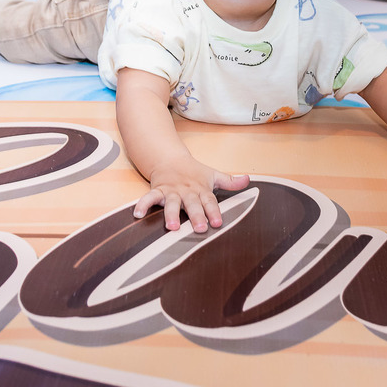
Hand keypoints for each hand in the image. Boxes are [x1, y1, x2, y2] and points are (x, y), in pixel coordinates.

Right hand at [132, 155, 250, 232]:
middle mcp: (187, 191)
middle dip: (196, 215)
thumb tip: (249, 179)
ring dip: (171, 214)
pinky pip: (149, 198)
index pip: (210, 201)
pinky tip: (138, 215)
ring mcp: (171, 191)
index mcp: (201, 189)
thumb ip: (230, 181)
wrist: (170, 158)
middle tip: (200, 228)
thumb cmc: (194, 172)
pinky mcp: (157, 191)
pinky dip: (143, 205)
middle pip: (192, 204)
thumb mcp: (213, 175)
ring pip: (171, 203)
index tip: (218, 222)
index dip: (214, 211)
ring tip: (172, 227)